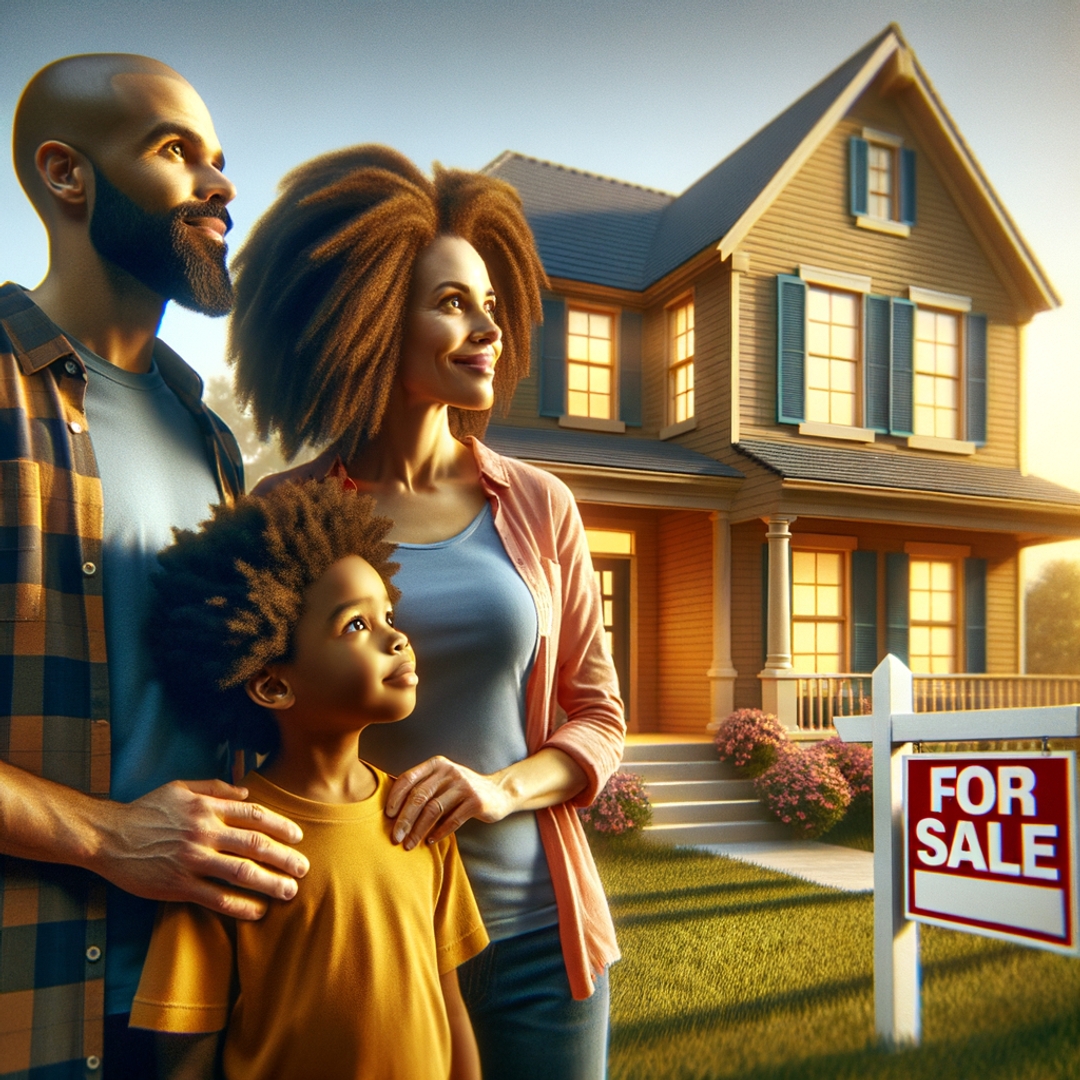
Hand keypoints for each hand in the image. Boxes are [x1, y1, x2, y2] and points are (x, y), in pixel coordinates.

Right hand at [92, 779, 308, 919]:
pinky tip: (258, 911)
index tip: (299, 837)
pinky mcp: (178, 885)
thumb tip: (246, 792)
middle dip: (285, 857)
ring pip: (242, 873)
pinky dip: (240, 906)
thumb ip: (215, 788)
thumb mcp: (181, 788)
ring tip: (289, 891)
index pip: (255, 815)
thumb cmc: (147, 810)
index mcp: (207, 808)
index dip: (281, 826)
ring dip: (271, 883)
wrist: (108, 836)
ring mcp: (192, 860)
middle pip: (255, 844)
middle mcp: (204, 832)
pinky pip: (216, 898)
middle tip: (304, 868)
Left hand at [385, 757, 512, 850]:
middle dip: (404, 819)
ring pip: (433, 810)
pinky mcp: (475, 801)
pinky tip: (430, 840)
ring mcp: (464, 786)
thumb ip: (421, 785)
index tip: (388, 816)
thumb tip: (389, 801)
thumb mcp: (442, 779)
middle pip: (419, 796)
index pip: (409, 778)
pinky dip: (439, 832)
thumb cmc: (461, 789)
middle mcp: (450, 771)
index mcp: (437, 764)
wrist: (498, 792)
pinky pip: (452, 820)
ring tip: (409, 844)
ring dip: (418, 830)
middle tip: (395, 837)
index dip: (395, 797)